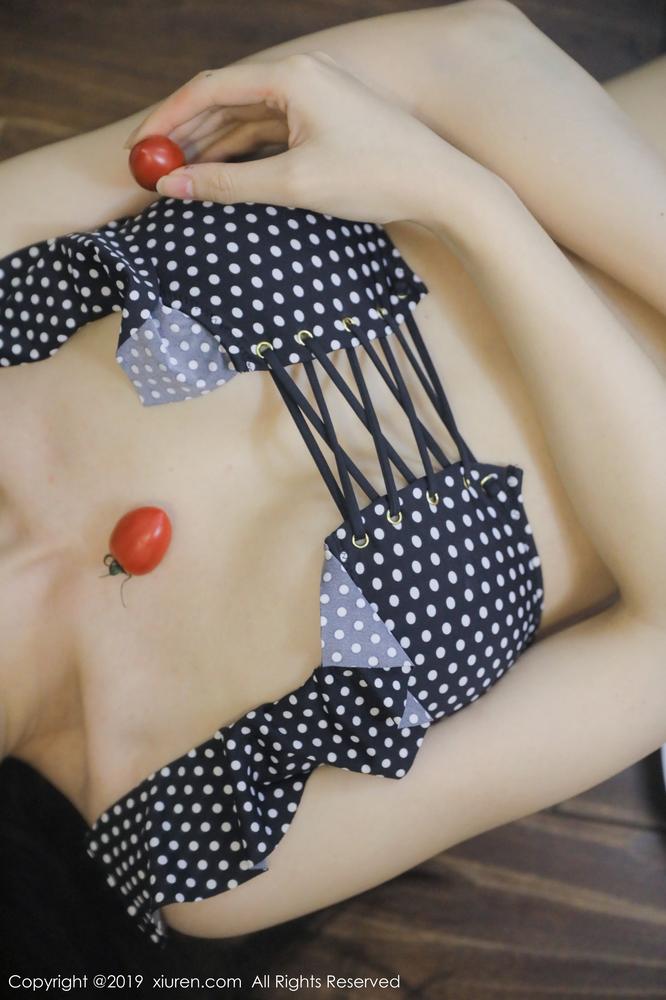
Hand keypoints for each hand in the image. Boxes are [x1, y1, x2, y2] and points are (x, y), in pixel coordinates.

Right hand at [124, 52, 482, 225]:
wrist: (442, 187)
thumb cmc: (375, 177)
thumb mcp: (294, 184)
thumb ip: (230, 184)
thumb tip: (175, 187)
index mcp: (292, 76)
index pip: (209, 89)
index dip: (167, 119)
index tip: (140, 149)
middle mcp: (301, 77)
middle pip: (224, 101)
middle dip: (185, 135)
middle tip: (152, 168)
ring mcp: (315, 98)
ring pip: (247, 120)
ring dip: (212, 147)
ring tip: (179, 178)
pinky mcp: (326, 122)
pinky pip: (271, 133)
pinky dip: (243, 154)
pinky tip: (222, 176)